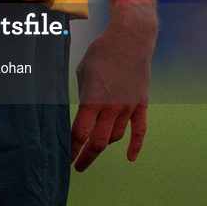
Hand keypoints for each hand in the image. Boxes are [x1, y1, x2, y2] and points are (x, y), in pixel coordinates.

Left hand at [71, 17, 155, 170]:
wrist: (131, 39)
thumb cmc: (102, 51)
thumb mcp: (83, 71)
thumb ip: (83, 94)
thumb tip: (83, 111)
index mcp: (93, 99)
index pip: (80, 133)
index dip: (71, 148)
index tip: (65, 157)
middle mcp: (111, 107)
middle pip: (97, 142)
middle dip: (86, 157)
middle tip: (77, 166)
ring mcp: (128, 107)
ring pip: (115, 137)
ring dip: (104, 145)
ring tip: (94, 148)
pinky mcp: (141, 104)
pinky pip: (139, 131)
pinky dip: (136, 146)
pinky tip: (130, 158)